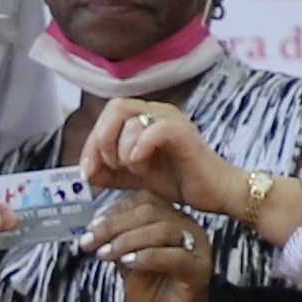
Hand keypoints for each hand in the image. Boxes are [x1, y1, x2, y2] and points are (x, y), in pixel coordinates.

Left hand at [78, 97, 245, 220]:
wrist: (216, 193)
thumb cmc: (180, 180)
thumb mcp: (135, 177)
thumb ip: (111, 173)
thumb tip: (85, 173)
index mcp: (145, 117)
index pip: (107, 116)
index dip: (91, 143)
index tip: (87, 172)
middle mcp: (158, 111)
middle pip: (115, 108)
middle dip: (102, 140)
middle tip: (107, 166)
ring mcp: (172, 119)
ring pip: (132, 121)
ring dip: (123, 150)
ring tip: (136, 170)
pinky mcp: (184, 133)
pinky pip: (155, 129)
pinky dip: (140, 148)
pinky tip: (140, 165)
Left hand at [94, 191, 216, 301]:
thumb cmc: (155, 296)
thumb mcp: (129, 262)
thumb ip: (118, 243)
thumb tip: (94, 229)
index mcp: (173, 220)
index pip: (144, 201)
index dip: (115, 210)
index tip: (91, 226)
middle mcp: (189, 229)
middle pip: (150, 212)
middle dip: (114, 225)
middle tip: (90, 241)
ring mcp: (197, 249)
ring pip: (162, 230)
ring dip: (127, 240)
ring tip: (105, 254)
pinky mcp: (198, 272)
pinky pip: (174, 257)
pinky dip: (147, 257)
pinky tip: (127, 264)